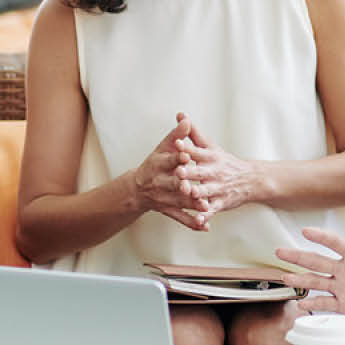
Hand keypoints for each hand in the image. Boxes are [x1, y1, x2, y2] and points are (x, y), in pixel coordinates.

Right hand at [130, 116, 210, 230]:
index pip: (168, 160)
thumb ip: (177, 135)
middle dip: (182, 184)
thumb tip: (186, 118)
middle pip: (172, 183)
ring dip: (192, 204)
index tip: (186, 156)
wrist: (138, 188)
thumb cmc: (155, 163)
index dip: (176, 158)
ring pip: (179, 201)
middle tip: (194, 185)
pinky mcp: (168, 210)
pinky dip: (193, 222)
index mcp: (157, 164)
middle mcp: (158, 182)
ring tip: (206, 206)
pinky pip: (181, 218)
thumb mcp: (163, 147)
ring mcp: (163, 198)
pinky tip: (205, 225)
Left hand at [169, 115, 259, 215]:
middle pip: (200, 172)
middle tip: (179, 171)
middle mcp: (214, 172)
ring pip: (206, 191)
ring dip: (198, 192)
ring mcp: (218, 188)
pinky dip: (206, 215)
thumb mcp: (211, 146)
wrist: (251, 179)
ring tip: (190, 193)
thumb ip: (193, 132)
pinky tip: (198, 220)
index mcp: (211, 157)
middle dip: (190, 172)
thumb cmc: (225, 162)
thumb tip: (180, 115)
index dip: (187, 148)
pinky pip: (212, 209)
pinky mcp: (220, 203)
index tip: (177, 144)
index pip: (197, 151)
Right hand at [275, 217, 344, 326]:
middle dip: (298, 256)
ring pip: (316, 283)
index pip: (333, 243)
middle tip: (280, 251)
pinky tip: (300, 305)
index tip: (305, 231)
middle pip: (317, 261)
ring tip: (286, 278)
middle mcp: (344, 270)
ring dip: (301, 281)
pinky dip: (313, 305)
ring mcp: (343, 288)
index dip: (320, 236)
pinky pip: (326, 305)